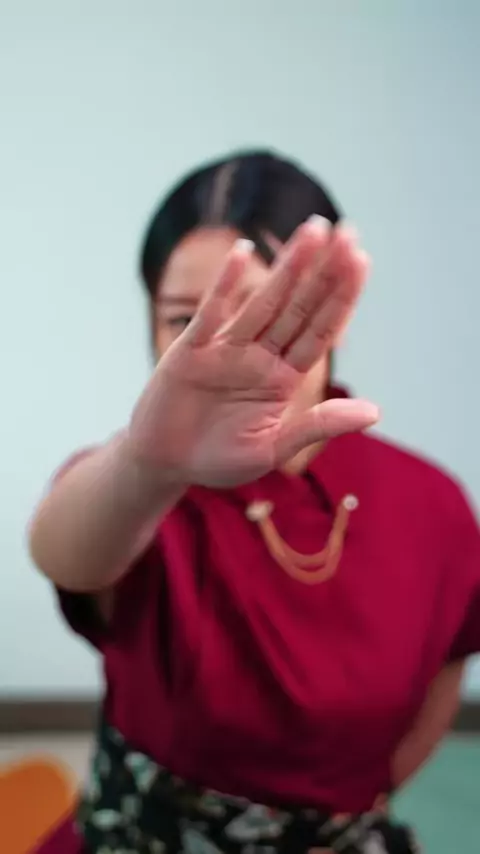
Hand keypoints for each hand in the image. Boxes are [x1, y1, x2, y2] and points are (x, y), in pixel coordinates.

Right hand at [128, 216, 378, 487]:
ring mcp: (226, 349)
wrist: (164, 463)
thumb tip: (375, 411)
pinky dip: (225, 286)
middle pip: (298, 307)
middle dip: (323, 271)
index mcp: (282, 378)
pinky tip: (244, 254)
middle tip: (347, 230)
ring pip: (263, 302)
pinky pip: (211, 314)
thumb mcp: (272, 448)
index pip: (320, 331)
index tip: (362, 260)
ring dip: (288, 267)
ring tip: (314, 230)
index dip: (341, 297)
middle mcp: (259, 356)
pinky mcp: (191, 351)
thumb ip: (318, 425)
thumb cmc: (218, 459)